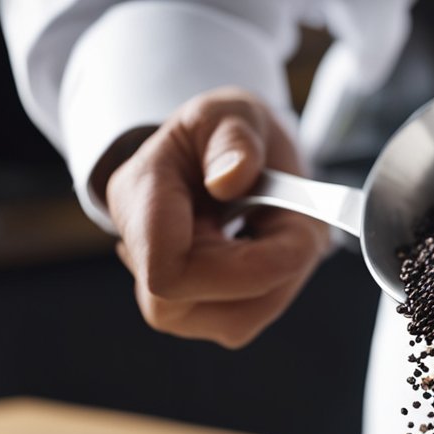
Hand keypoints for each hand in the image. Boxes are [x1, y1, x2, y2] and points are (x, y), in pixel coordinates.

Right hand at [106, 87, 331, 347]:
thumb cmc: (217, 137)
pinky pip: (248, 321)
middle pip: (208, 302)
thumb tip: (229, 180)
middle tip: (295, 220)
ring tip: (279, 226)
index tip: (295, 232)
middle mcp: (141, 261)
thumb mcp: (230, 112)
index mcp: (138, 202)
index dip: (241, 268)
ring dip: (283, 278)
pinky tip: (269, 248)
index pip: (168, 273)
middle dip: (274, 268)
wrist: (214, 163)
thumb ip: (233, 139)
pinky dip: (278, 286)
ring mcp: (166, 301)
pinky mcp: (197, 318)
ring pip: (237, 321)